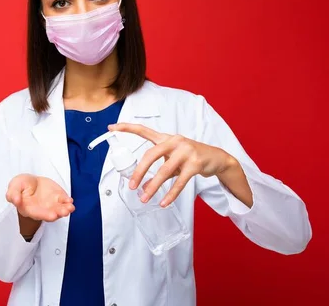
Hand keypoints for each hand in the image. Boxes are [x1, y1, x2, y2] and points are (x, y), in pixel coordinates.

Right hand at [6, 174, 74, 221]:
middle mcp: (42, 210)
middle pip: (50, 214)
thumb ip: (13, 194)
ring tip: (70, 207)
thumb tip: (15, 200)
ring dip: (65, 209)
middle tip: (64, 212)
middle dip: (57, 213)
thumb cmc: (21, 185)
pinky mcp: (58, 198)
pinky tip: (69, 201)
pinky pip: (64, 201)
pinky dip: (67, 202)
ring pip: (59, 210)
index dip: (44, 215)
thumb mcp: (14, 186)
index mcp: (29, 209)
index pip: (36, 214)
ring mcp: (51, 205)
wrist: (31, 181)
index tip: (52, 215)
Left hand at [108, 123, 237, 207]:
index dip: (126, 128)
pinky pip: (180, 181)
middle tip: (132, 186)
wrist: (216, 158)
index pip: (143, 130)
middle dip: (140, 171)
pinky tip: (164, 202)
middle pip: (151, 154)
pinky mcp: (195, 163)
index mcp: (165, 138)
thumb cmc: (189, 157)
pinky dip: (171, 193)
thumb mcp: (172, 161)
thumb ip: (157, 172)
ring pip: (164, 170)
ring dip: (153, 186)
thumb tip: (143, 188)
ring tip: (145, 198)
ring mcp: (186, 151)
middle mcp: (174, 141)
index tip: (111, 127)